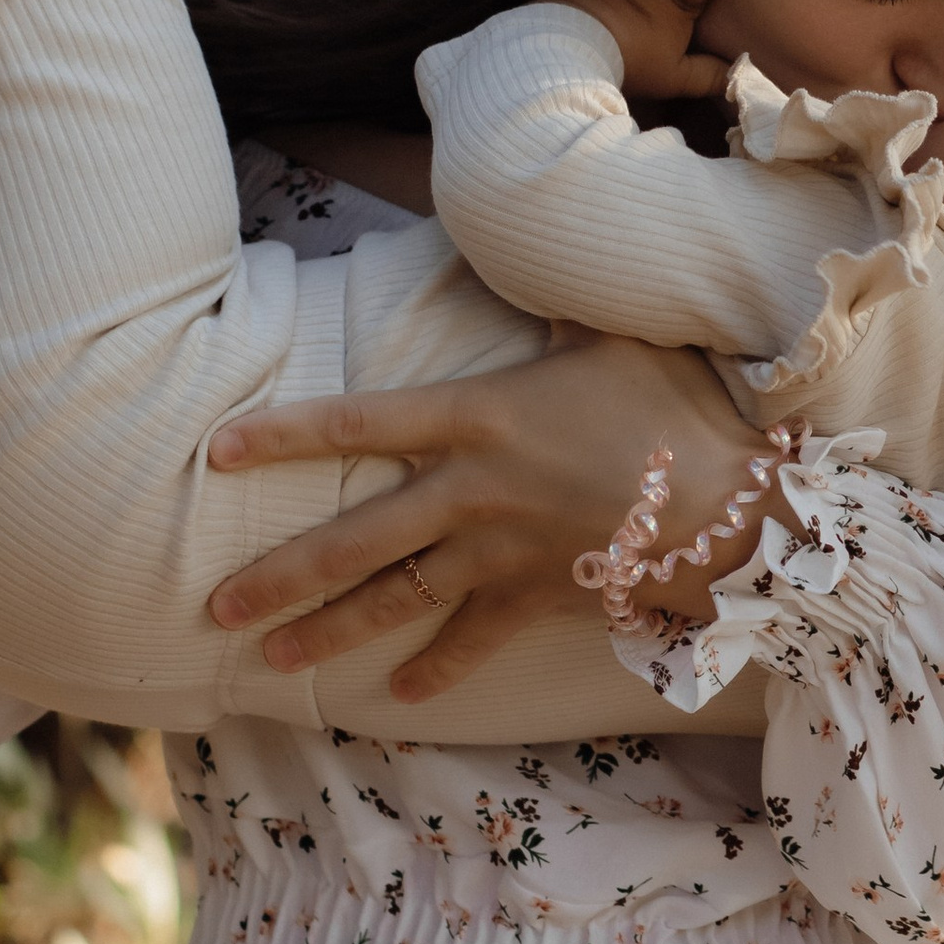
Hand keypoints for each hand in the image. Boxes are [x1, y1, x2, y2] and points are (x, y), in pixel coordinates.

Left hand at [204, 330, 769, 700]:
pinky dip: (436, 669)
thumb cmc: (673, 412)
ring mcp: (498, 554)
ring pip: (392, 600)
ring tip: (267, 657)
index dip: (285, 436)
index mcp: (477, 419)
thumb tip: (531, 249)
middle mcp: (471, 493)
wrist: (729, 511)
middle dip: (278, 576)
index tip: (219, 452)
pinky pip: (471, 641)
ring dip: (327, 632)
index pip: (357, 423)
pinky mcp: (534, 598)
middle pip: (354, 541)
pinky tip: (398, 694)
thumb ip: (554, 305)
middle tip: (213, 604)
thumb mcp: (611, 334)